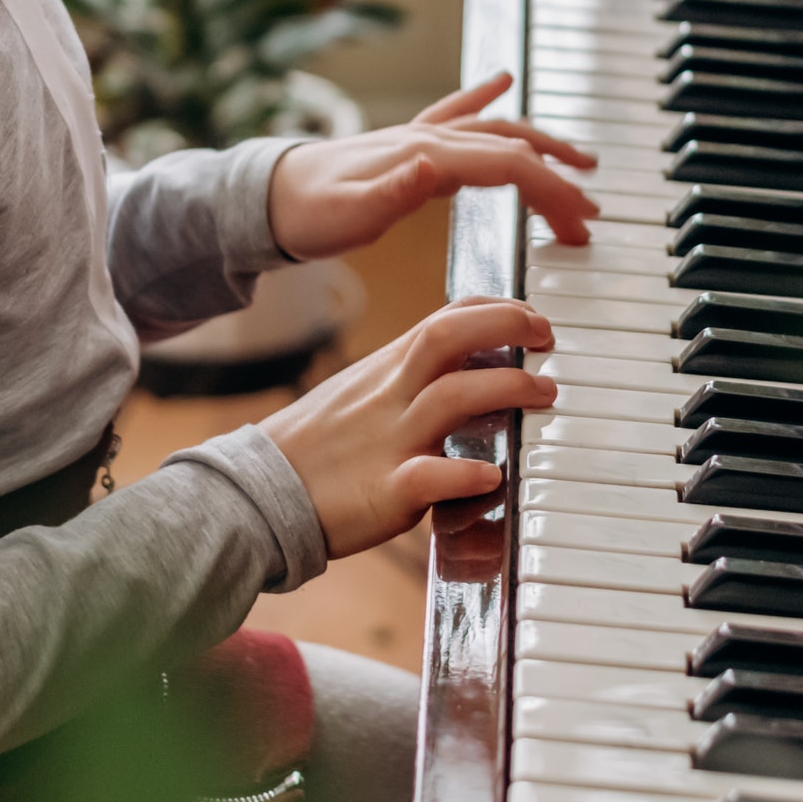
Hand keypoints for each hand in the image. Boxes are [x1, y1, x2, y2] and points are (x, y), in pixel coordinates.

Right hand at [262, 298, 554, 556]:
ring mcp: (388, 441)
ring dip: (506, 390)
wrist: (256, 490)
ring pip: (450, 397)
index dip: (495, 310)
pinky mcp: (384, 491)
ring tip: (544, 396)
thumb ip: (407, 379)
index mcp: (385, 369)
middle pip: (448, 337)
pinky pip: (428, 475)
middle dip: (505, 326)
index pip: (445, 318)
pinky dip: (465, 473)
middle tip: (546, 337)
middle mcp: (390, 396)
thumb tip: (457, 368)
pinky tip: (492, 475)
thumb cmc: (314, 446)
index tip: (529, 317)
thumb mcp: (359, 393)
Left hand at [266, 71, 597, 260]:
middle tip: (591, 212)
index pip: (508, 166)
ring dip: (540, 142)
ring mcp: (418, 136)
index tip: (581, 222)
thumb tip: (433, 167)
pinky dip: (484, 96)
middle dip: (559, 175)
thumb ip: (395, 191)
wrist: (268, 198)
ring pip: (495, 129)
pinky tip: (502, 79)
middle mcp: (427, 139)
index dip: (552, 191)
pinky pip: (456, 112)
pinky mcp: (407, 143)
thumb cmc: (308, 214)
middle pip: (512, 148)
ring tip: (580, 160)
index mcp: (425, 158)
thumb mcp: (350, 216)